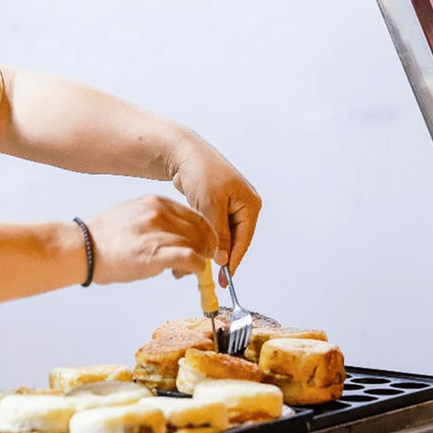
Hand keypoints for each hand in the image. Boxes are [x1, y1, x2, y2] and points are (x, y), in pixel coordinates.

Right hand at [82, 195, 217, 283]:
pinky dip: (196, 268)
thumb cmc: (104, 237)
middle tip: (196, 263)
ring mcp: (157, 232)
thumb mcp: (135, 215)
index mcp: (156, 201)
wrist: (81, 248)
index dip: (204, 235)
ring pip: (198, 245)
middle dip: (204, 249)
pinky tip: (187, 273)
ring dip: (198, 261)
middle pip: (201, 231)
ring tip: (182, 272)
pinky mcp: (155, 254)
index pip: (197, 216)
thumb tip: (179, 236)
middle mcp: (159, 213)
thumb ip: (159, 221)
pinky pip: (190, 259)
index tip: (202, 247)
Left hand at [169, 134, 261, 277]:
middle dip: (222, 256)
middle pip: (235, 239)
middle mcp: (243, 205)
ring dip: (212, 248)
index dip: (234, 260)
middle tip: (212, 275)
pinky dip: (205, 237)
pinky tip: (195, 248)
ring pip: (223, 235)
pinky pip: (213, 227)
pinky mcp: (216, 205)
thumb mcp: (210, 205)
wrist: (183, 153)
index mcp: (250, 204)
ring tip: (200, 263)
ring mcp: (230, 205)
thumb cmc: (201, 172)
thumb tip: (222, 259)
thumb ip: (219, 234)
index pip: (244, 239)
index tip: (225, 278)